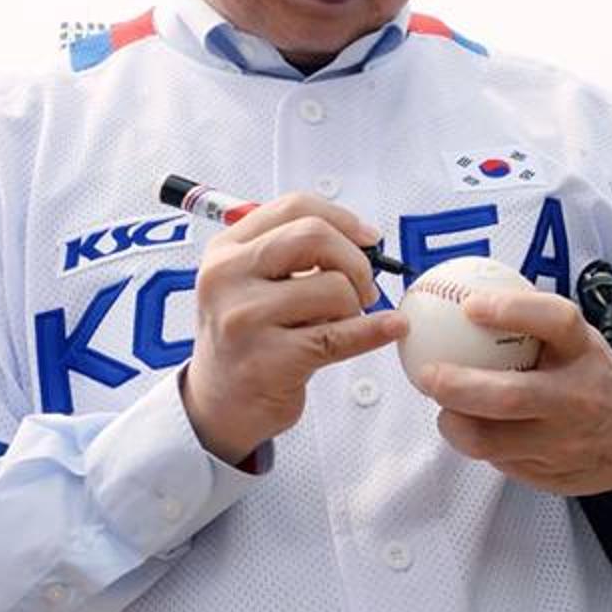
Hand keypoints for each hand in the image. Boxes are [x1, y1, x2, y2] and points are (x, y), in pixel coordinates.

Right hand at [182, 193, 406, 463]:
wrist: (219, 404)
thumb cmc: (248, 337)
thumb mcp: (249, 282)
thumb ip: (292, 251)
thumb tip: (362, 236)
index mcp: (226, 251)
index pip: (294, 207)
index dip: (342, 218)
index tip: (368, 237)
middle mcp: (227, 278)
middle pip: (314, 236)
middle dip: (355, 260)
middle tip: (364, 287)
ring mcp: (244, 319)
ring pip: (333, 287)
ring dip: (354, 305)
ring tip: (342, 322)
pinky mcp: (268, 360)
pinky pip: (340, 336)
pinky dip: (375, 330)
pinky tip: (391, 327)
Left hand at [409, 288, 611, 495]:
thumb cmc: (593, 379)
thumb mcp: (579, 342)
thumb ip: (536, 322)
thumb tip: (472, 291)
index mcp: (585, 352)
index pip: (555, 321)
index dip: (511, 310)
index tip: (470, 305)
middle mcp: (577, 397)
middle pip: (511, 396)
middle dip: (460, 387)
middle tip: (428, 374)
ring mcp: (563, 442)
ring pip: (492, 441)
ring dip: (456, 424)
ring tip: (444, 409)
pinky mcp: (548, 475)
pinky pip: (499, 461)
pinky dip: (479, 444)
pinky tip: (474, 428)